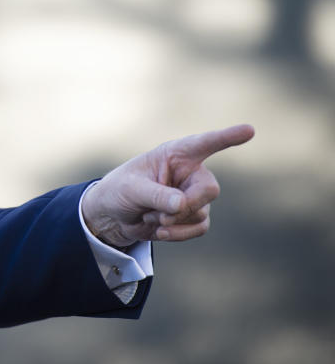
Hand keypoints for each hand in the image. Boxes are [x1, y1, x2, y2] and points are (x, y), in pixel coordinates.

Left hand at [80, 124, 254, 247]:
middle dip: (188, 205)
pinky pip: (199, 227)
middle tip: (162, 214)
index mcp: (174, 154)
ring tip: (150, 216)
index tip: (249, 130)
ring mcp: (193, 194)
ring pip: (202, 212)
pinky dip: (179, 233)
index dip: (227, 137)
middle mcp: (189, 172)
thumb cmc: (119, 191)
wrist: (113, 216)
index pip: (204, 143)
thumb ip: (156, 194)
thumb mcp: (131, 189)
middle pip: (209, 189)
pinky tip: (159, 231)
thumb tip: (182, 205)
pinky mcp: (192, 215)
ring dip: (174, 221)